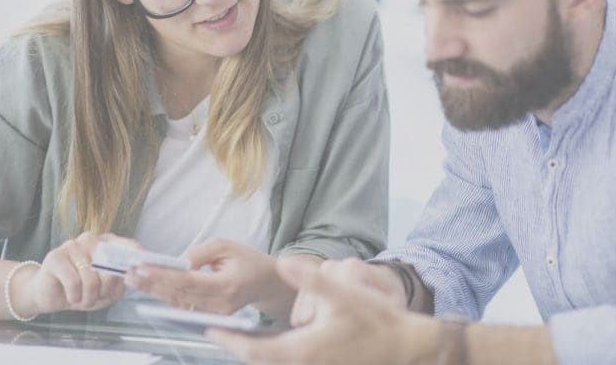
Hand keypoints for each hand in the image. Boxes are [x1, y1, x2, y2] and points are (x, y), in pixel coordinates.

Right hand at [10, 231, 135, 314]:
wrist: (50, 295)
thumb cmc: (82, 290)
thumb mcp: (107, 291)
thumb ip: (120, 282)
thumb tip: (132, 274)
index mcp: (108, 244)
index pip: (129, 246)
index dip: (137, 259)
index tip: (141, 273)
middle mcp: (92, 239)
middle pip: (110, 266)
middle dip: (106, 290)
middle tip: (96, 298)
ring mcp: (73, 245)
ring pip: (91, 278)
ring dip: (88, 297)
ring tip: (82, 299)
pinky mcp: (56, 256)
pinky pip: (74, 282)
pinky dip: (75, 296)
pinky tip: (71, 296)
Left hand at [125, 238, 308, 318]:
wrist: (265, 282)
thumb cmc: (248, 261)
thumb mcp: (225, 246)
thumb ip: (199, 253)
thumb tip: (176, 262)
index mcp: (226, 286)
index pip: (189, 282)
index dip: (163, 276)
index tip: (143, 268)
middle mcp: (219, 305)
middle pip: (179, 295)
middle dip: (152, 283)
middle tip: (130, 273)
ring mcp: (214, 314)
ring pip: (178, 303)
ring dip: (154, 291)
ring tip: (133, 279)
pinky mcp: (209, 316)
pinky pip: (183, 306)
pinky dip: (165, 296)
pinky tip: (149, 287)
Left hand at [208, 256, 436, 364]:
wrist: (405, 345)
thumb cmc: (376, 320)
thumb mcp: (343, 293)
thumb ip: (311, 277)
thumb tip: (283, 261)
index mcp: (301, 350)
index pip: (254, 350)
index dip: (230, 340)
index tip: (210, 331)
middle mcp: (303, 364)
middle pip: (260, 360)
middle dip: (239, 347)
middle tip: (220, 333)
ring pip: (276, 362)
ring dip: (258, 350)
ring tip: (241, 337)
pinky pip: (291, 361)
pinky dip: (276, 353)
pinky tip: (278, 341)